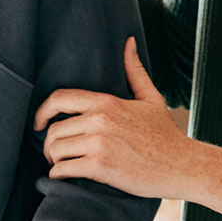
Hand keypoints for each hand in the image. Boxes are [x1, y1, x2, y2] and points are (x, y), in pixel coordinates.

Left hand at [33, 38, 197, 198]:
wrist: (183, 166)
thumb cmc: (166, 134)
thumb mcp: (151, 98)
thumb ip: (134, 70)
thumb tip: (128, 41)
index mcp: (107, 102)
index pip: (59, 98)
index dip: (41, 112)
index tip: (38, 124)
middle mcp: (100, 120)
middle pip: (53, 130)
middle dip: (48, 144)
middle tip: (54, 154)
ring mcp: (99, 144)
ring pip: (55, 151)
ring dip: (53, 161)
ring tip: (60, 166)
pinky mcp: (101, 167)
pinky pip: (63, 170)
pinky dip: (58, 176)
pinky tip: (64, 179)